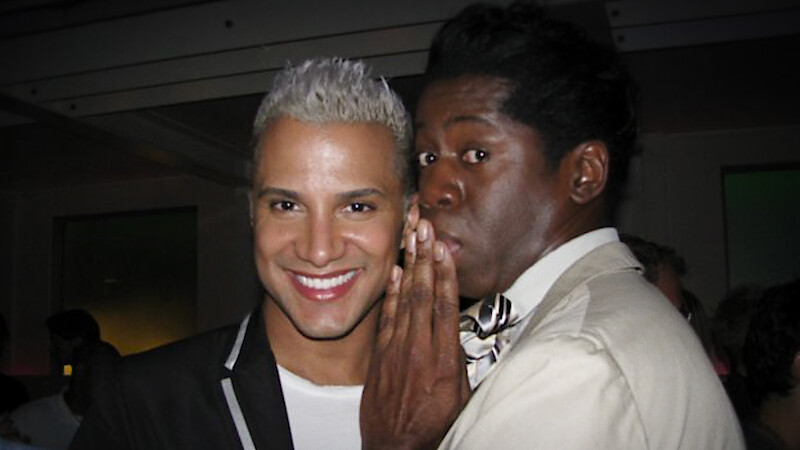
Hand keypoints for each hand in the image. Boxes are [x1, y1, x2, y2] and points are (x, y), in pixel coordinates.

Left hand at [361, 218, 469, 449]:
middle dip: (425, 258)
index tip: (444, 249)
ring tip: (411, 239)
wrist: (395, 448)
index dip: (444, 274)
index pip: (444, 307)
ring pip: (404, 301)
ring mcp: (397, 351)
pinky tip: (394, 272)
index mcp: (443, 361)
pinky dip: (390, 293)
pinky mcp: (381, 356)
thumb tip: (465, 337)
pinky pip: (386, 318)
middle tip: (425, 228)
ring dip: (409, 267)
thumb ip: (462, 364)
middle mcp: (419, 351)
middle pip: (422, 295)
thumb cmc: (432, 427)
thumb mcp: (462, 399)